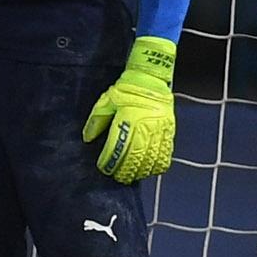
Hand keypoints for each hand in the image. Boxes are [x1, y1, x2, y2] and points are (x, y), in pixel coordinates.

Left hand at [83, 36, 178, 184]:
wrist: (151, 78)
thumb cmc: (126, 89)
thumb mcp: (106, 101)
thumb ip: (97, 120)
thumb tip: (87, 138)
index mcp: (128, 118)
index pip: (118, 145)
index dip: (110, 160)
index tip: (104, 168)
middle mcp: (145, 125)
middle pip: (136, 155)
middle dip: (126, 169)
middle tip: (119, 177)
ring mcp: (159, 129)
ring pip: (152, 157)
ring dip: (142, 170)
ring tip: (133, 176)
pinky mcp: (169, 130)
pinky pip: (167, 152)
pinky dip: (159, 164)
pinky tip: (151, 170)